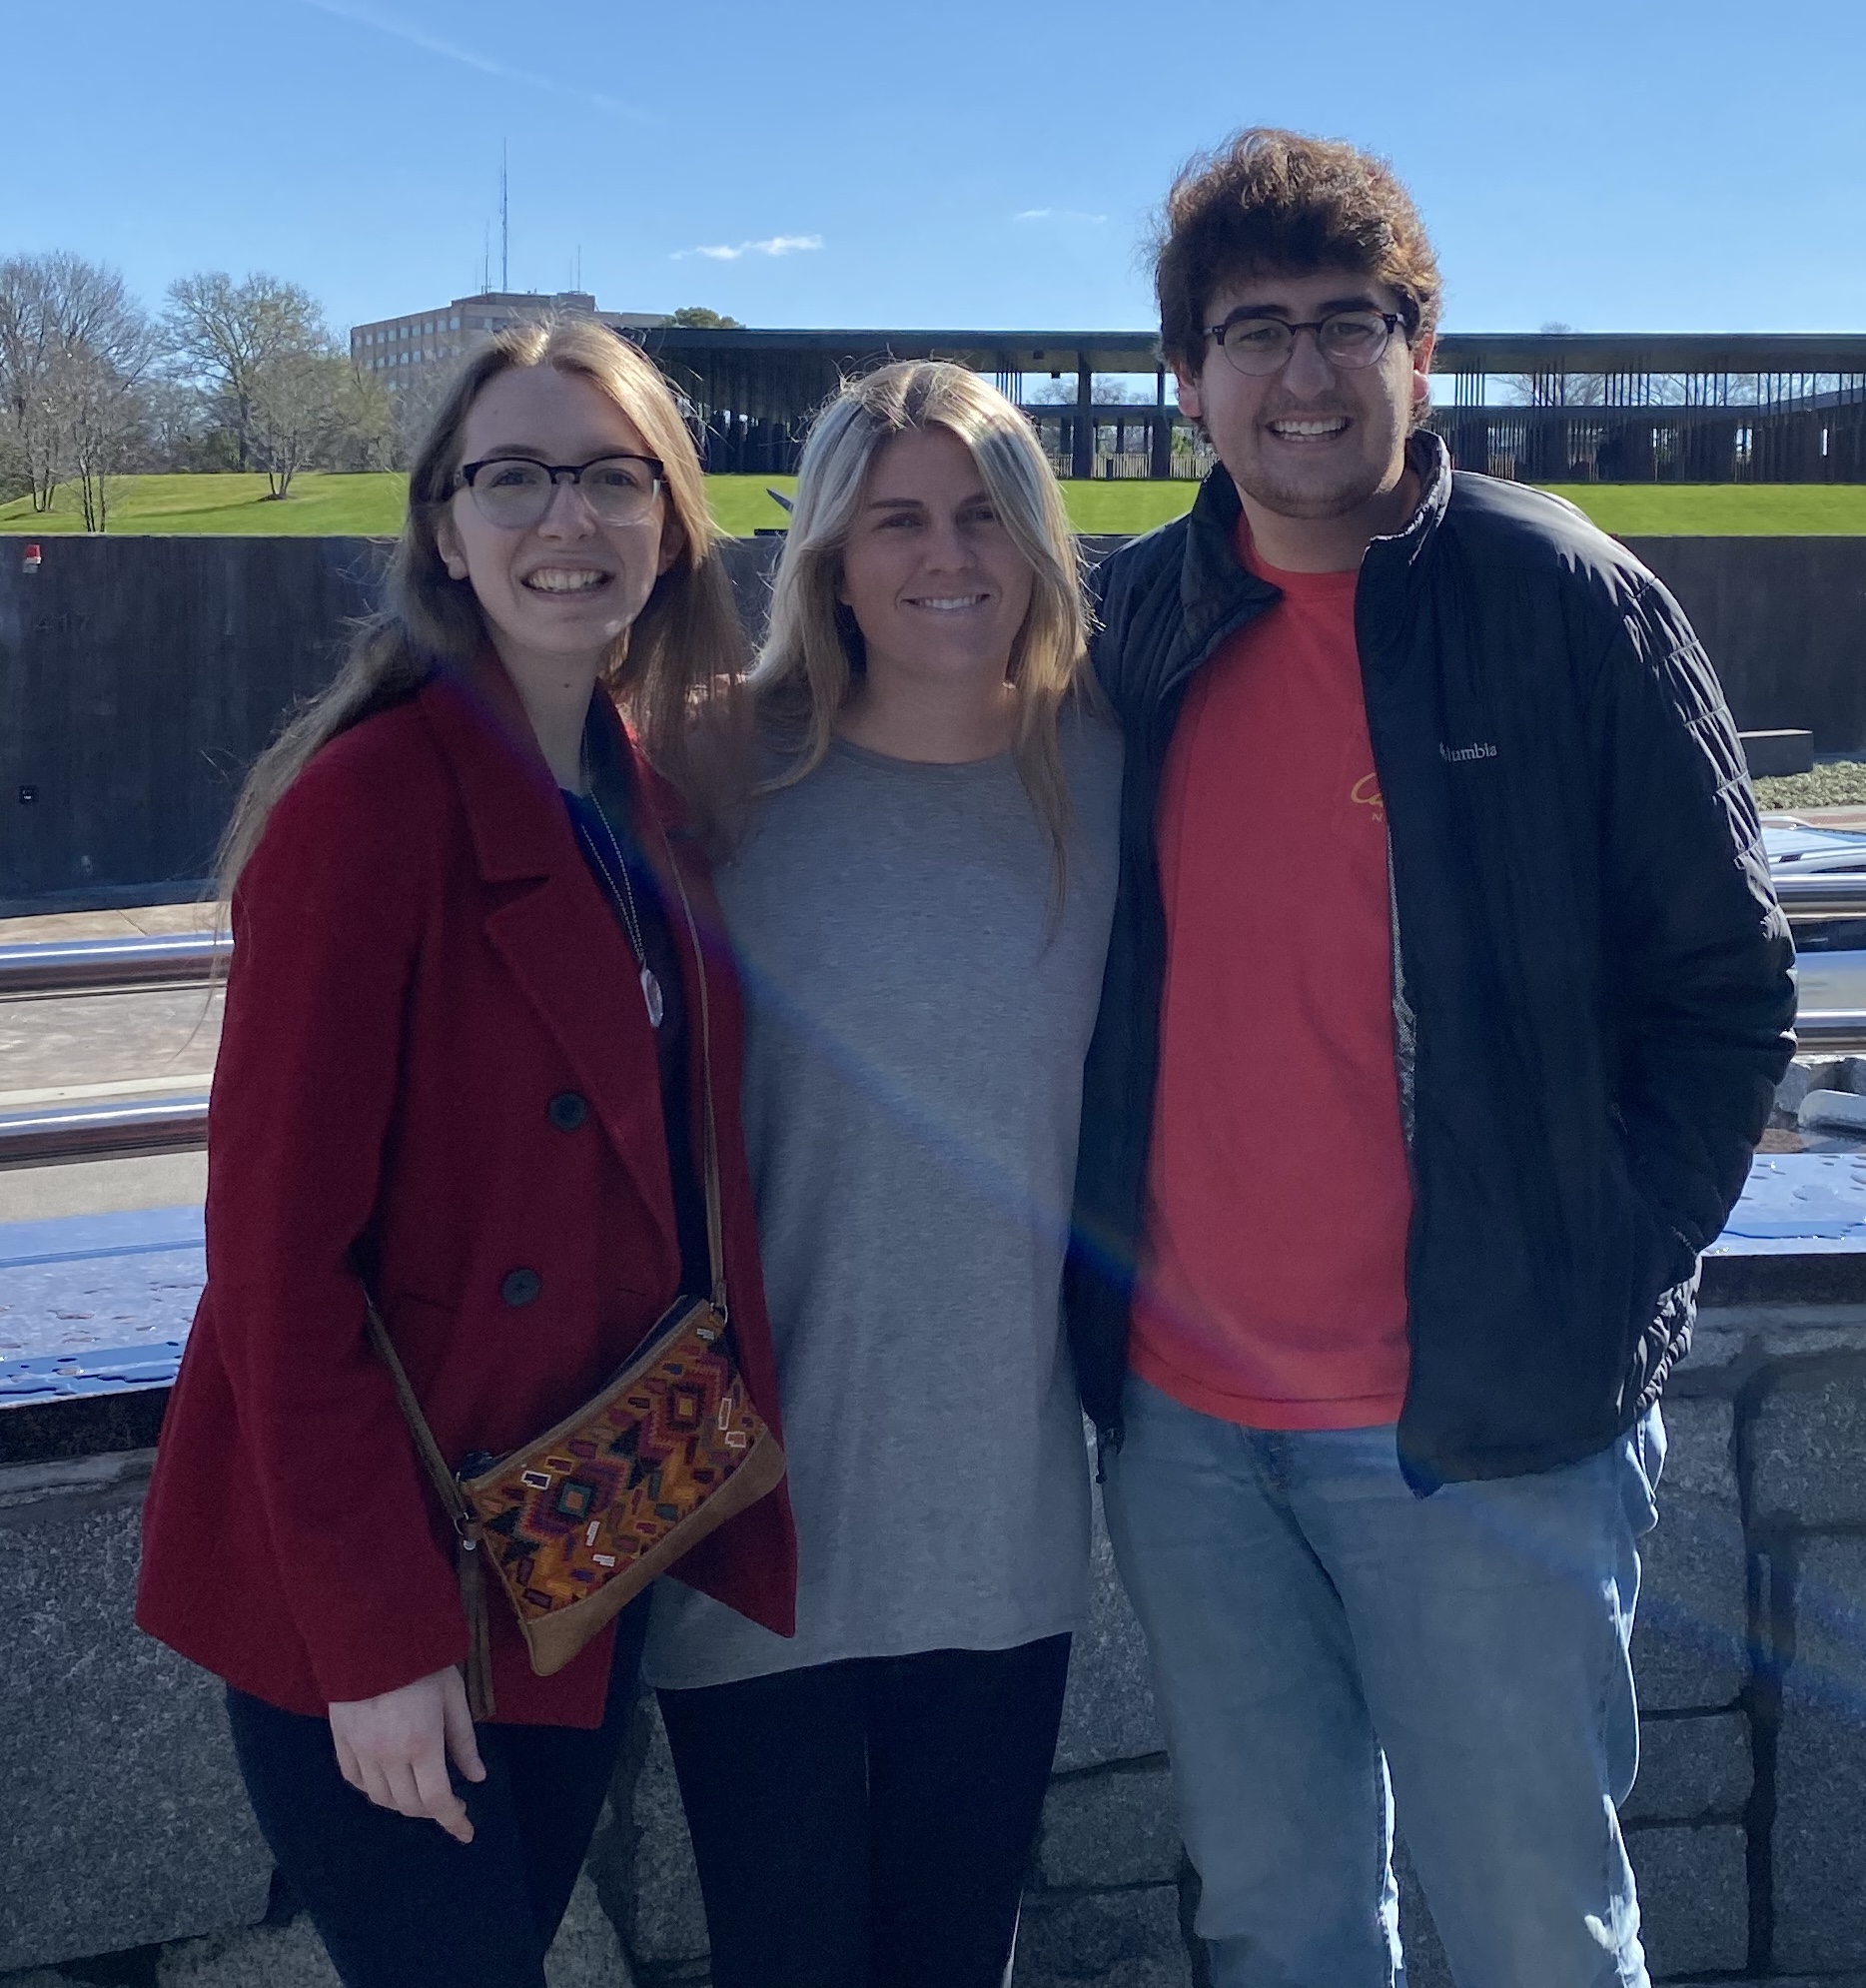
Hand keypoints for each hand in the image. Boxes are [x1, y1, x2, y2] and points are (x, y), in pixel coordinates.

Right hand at [328, 1665, 486, 1843]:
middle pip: (408, 1805)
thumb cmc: (422, 1661)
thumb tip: (476, 1778)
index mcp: (421, 1744)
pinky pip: (355, 1780)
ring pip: (380, 1797)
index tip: (466, 1832)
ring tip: (421, 1791)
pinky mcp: (341, 1741)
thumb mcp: (453, 1695)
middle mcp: (387, 1756)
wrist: (371, 1635)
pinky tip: (387, 1781)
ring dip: (404, 1803)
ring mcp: (360, 1751)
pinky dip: (373, 1789)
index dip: (453, 1822)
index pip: (437, 1800)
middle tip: (450, 1802)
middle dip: (432, 1811)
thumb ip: (463, 1740)